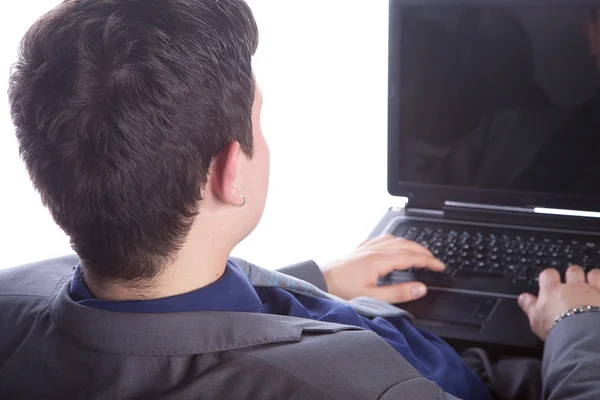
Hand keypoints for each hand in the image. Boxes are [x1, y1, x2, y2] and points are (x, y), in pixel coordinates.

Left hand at [321, 234, 444, 302]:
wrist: (318, 281)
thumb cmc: (341, 290)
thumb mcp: (372, 297)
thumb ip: (399, 293)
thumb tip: (420, 288)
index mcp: (379, 260)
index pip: (411, 257)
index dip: (429, 261)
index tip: (440, 267)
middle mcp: (373, 250)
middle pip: (406, 244)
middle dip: (424, 251)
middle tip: (435, 260)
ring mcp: (365, 246)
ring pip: (394, 239)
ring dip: (410, 244)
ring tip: (420, 252)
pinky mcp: (358, 248)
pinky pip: (382, 238)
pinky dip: (395, 240)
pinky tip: (394, 245)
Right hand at [518, 266, 599, 340]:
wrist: (582, 337)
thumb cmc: (557, 329)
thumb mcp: (535, 320)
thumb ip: (529, 306)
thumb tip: (523, 298)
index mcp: (552, 290)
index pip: (548, 274)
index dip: (549, 276)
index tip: (550, 281)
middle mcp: (572, 287)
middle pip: (572, 271)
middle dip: (573, 274)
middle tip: (573, 283)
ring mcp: (592, 291)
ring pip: (593, 274)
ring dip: (592, 277)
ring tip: (592, 285)